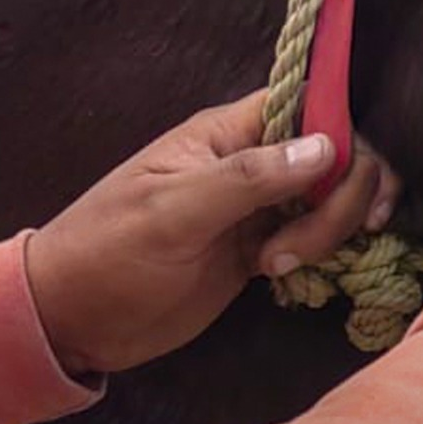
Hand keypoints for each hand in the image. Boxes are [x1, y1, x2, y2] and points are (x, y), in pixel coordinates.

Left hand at [24, 92, 402, 375]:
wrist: (73, 319)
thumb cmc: (108, 252)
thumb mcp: (173, 213)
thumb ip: (251, 178)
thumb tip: (328, 146)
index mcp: (228, 135)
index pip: (311, 105)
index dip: (343, 133)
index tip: (349, 180)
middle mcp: (253, 163)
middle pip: (337, 156)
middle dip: (339, 199)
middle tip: (299, 245)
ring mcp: (260, 208)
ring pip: (333, 198)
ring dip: (327, 232)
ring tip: (277, 264)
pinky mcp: (263, 248)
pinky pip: (318, 236)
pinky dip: (324, 252)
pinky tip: (292, 274)